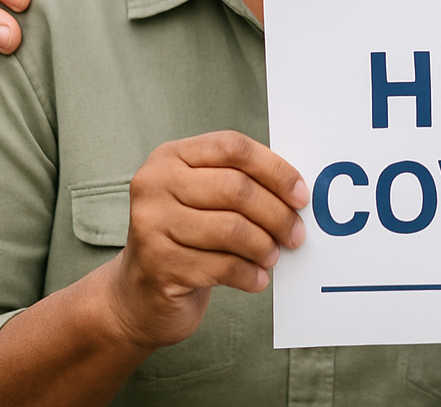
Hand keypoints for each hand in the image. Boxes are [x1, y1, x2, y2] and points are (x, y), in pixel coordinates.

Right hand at [102, 131, 310, 350]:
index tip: (301, 196)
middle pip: (236, 188)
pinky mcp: (158, 264)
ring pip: (232, 229)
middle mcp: (155, 183)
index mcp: (171, 156)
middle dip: (276, 213)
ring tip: (273, 257)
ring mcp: (151, 223)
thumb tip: (298, 191)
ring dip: (264, 246)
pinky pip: (222, 266)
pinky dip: (249, 274)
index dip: (275, 170)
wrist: (139, 293)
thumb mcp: (204, 198)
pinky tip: (257, 278)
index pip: (233, 147)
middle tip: (296, 235)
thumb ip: (240, 183)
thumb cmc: (186, 237)